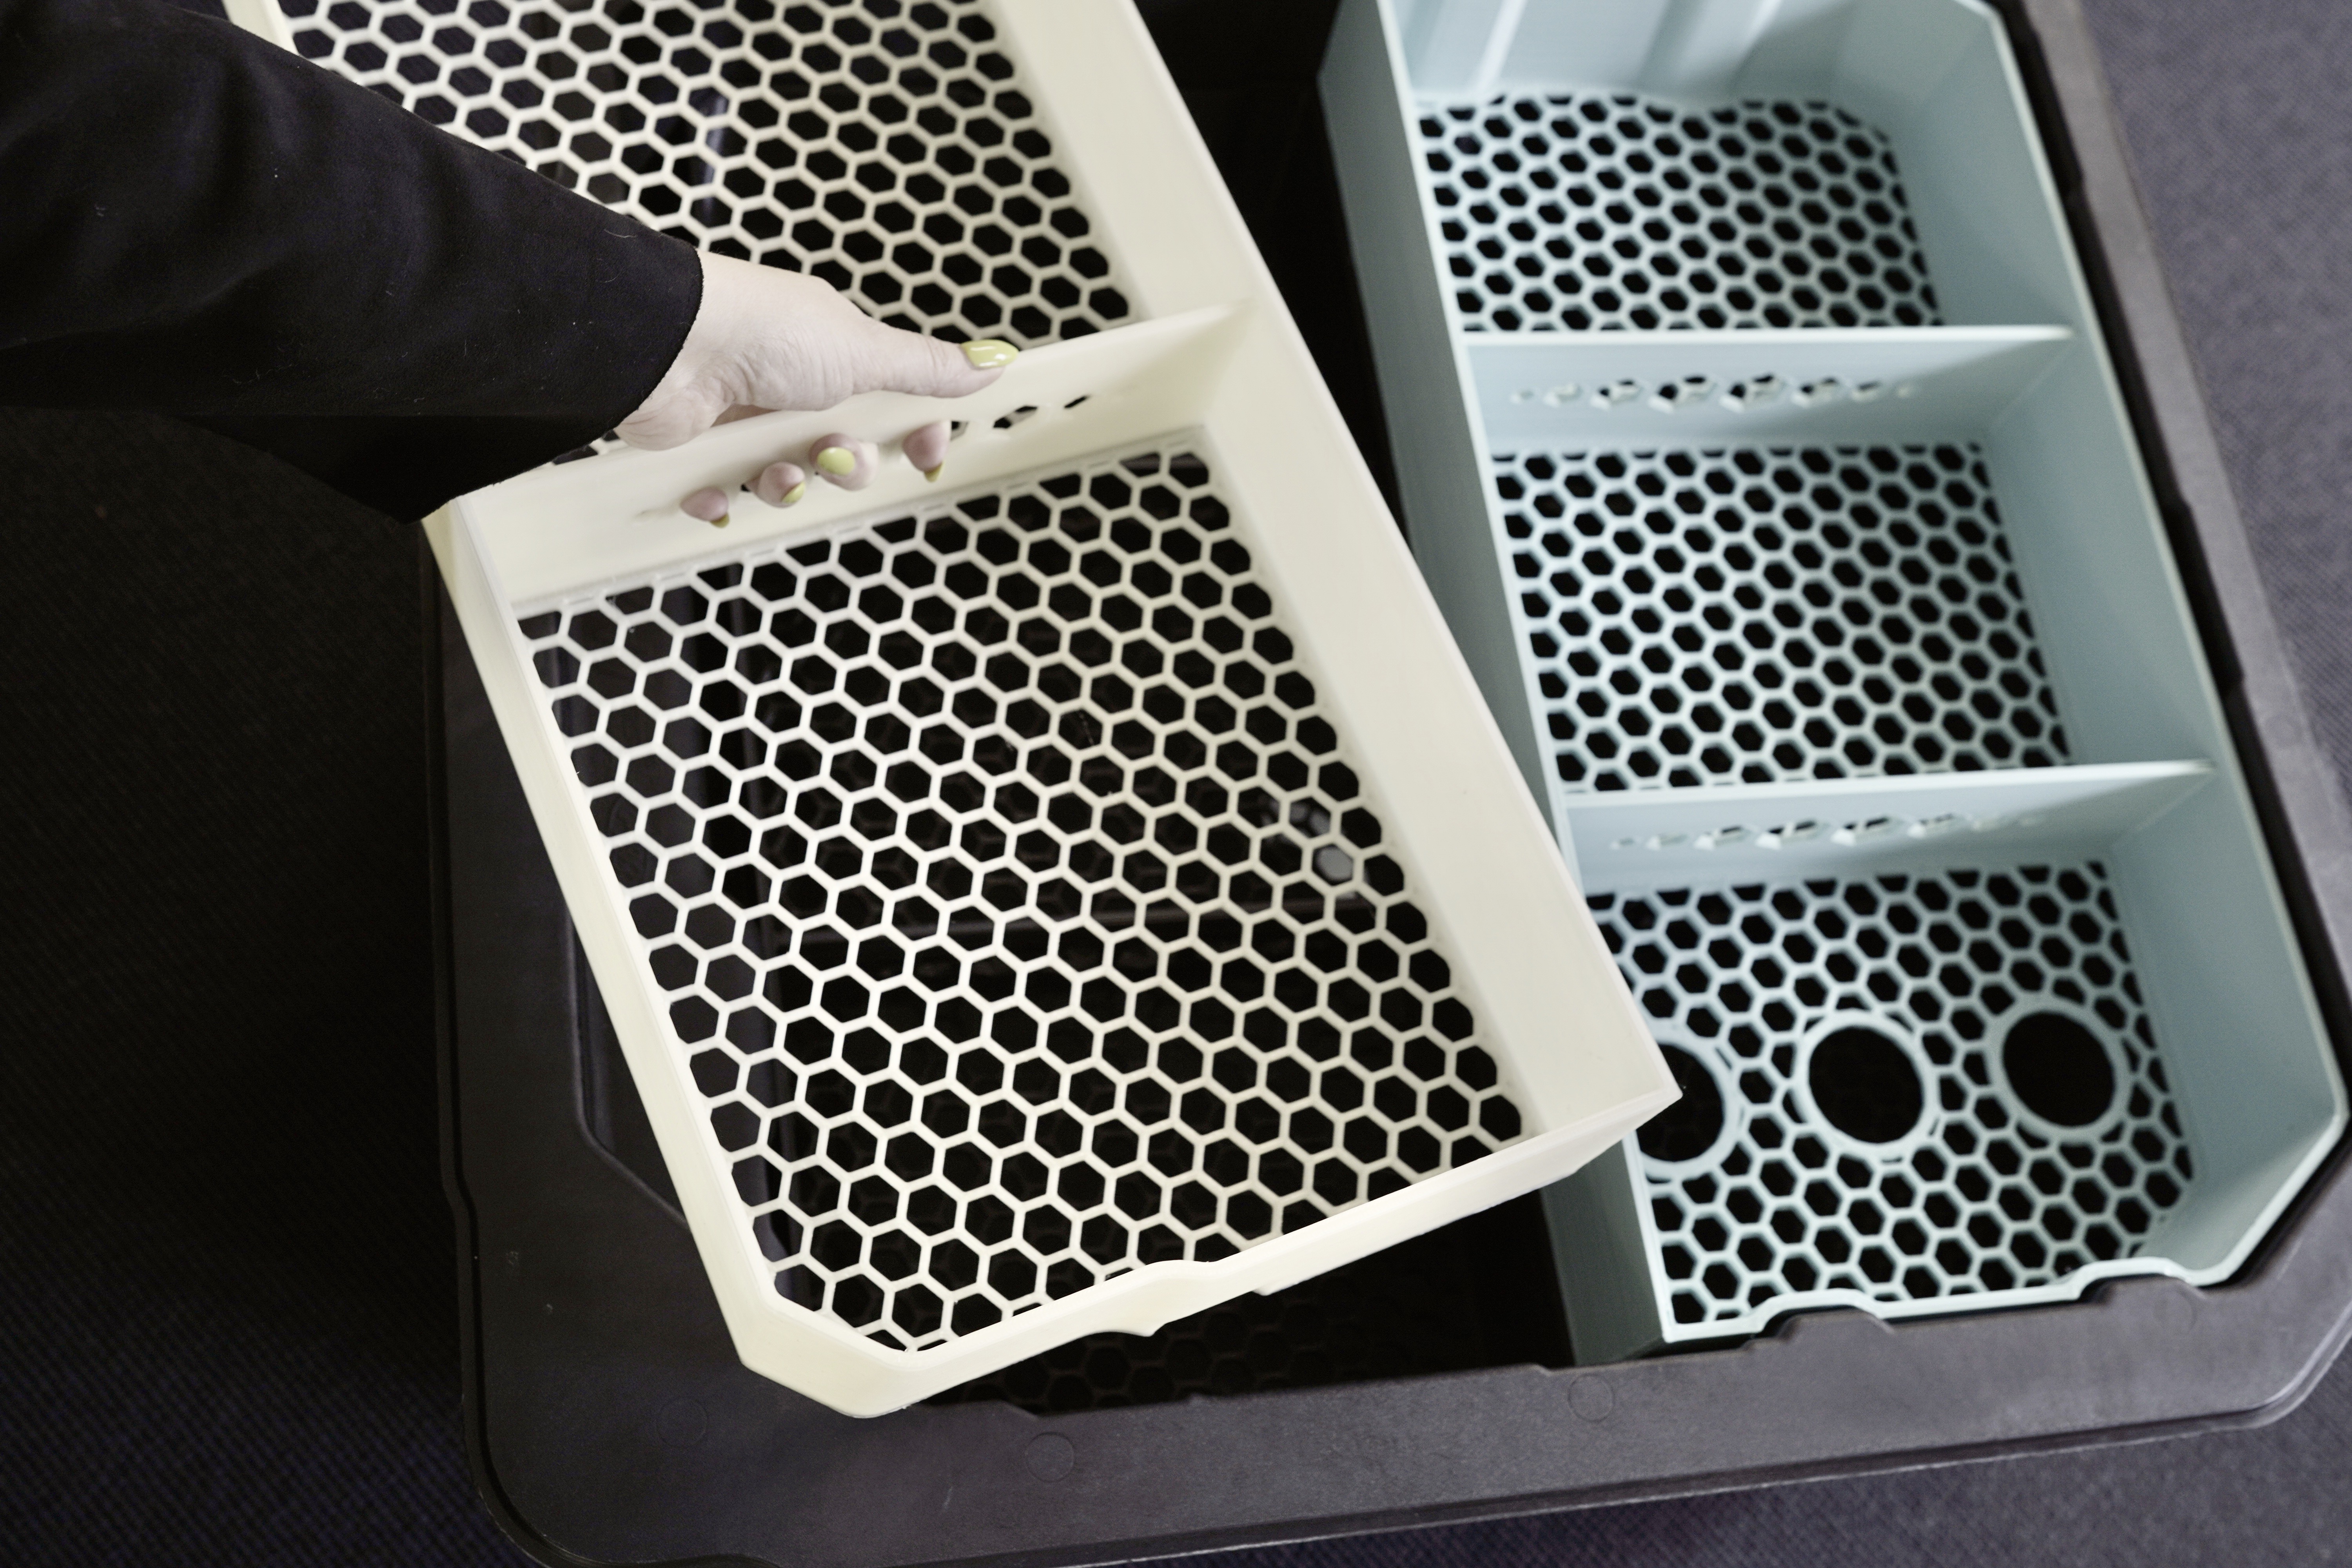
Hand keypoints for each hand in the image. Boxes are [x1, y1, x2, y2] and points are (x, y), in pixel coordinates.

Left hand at [616, 250, 1015, 522]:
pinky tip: (720, 484)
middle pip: (848, 454)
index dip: (912, 438)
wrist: (669, 346)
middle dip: (846, 467)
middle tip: (832, 454)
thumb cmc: (763, 331)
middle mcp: (793, 385)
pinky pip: (728, 494)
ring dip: (787, 484)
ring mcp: (748, 417)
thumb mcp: (865, 349)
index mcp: (836, 355)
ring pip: (791, 480)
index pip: (893, 409)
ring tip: (771, 468)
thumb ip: (927, 367)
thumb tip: (990, 361)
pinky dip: (725, 496)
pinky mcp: (704, 448)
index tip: (923, 452)